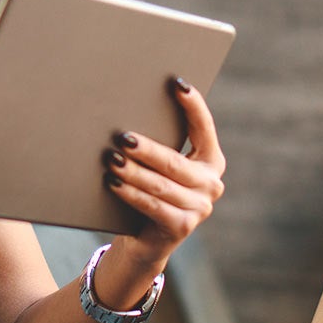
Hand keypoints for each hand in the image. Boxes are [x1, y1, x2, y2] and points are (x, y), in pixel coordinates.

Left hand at [104, 77, 225, 261]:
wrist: (147, 238)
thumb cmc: (150, 189)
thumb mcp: (158, 165)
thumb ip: (158, 143)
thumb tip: (127, 110)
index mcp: (211, 160)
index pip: (204, 128)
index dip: (193, 106)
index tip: (177, 84)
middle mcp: (211, 183)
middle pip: (174, 162)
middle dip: (146, 149)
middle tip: (122, 137)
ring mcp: (200, 207)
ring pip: (160, 185)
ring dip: (133, 172)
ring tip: (111, 159)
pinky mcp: (183, 227)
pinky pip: (152, 206)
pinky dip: (130, 194)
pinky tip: (113, 182)